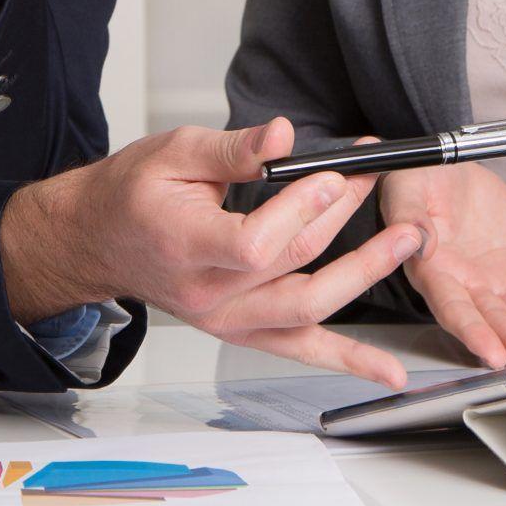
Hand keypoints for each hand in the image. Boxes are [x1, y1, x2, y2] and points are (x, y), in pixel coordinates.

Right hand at [1, 117, 425, 387]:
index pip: (256, 243)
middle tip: (376, 180)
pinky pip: (300, 349)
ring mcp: (228, 320)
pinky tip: (388, 370)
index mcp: (187, 247)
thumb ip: (232, 148)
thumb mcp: (173, 153)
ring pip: (308, 310)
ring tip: (406, 239)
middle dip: (344, 219)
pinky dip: (348, 359)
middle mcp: (209, 295)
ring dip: (364, 275)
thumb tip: (282, 135)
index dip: (300, 210)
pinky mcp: (243, 329)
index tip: (331, 174)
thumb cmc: (131, 196)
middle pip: (294, 267)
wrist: (99, 240)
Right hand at [378, 163, 505, 368]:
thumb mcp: (405, 188)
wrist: (453, 169)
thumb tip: (418, 238)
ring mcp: (494, 280)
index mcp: (432, 271)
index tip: (489, 350)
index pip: (452, 308)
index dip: (471, 331)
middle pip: (490, 320)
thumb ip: (409, 215)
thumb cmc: (420, 180)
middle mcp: (463, 284)